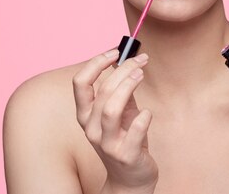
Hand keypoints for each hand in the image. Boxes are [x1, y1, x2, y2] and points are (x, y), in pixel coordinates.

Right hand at [72, 49, 157, 193]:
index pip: (80, 83)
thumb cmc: (126, 138)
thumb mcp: (121, 112)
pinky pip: (133, 133)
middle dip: (124, 70)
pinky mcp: (126, 155)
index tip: (116, 51)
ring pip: (111, 109)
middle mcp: (91, 128)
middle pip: (103, 91)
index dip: (96, 63)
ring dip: (128, 87)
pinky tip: (147, 112)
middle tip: (141, 60)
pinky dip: (142, 119)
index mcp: (86, 114)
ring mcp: (107, 143)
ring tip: (142, 76)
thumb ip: (121, 90)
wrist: (130, 178)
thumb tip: (129, 60)